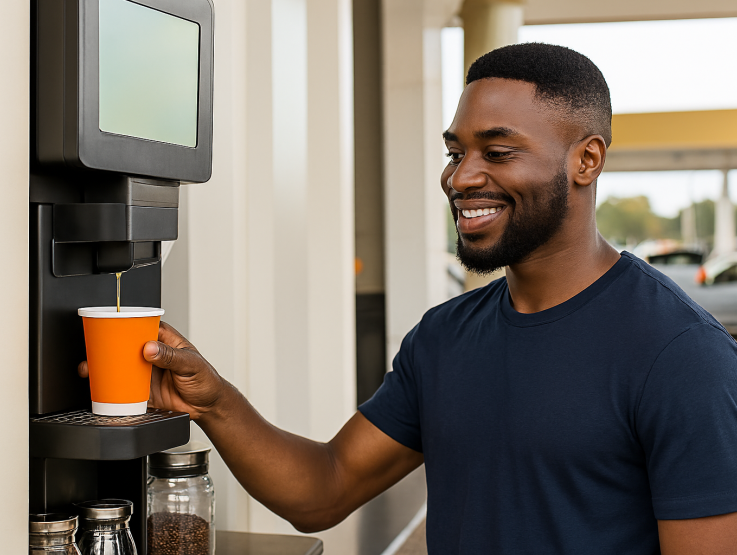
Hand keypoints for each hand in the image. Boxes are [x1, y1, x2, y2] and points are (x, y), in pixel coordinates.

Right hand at [78, 321, 227, 419]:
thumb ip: (171, 356)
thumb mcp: (191, 364)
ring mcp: (145, 371)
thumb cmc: (206, 380)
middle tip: (93, 349)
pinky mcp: (141, 390)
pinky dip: (109, 386)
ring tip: (89, 368)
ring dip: (104, 366)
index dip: (125, 324)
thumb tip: (150, 348)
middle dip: (106, 346)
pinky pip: (122, 386)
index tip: (109, 326)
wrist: (208, 407)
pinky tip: (100, 386)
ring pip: (120, 365)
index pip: (141, 325)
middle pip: (125, 345)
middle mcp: (152, 352)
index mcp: (165, 339)